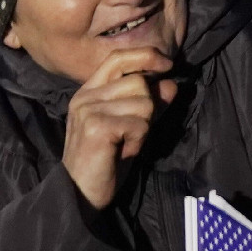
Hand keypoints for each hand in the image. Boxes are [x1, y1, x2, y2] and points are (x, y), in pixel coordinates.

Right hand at [62, 47, 178, 210]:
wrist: (81, 194)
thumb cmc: (107, 161)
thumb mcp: (132, 127)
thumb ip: (149, 104)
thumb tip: (171, 83)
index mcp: (89, 91)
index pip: (118, 58)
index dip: (146, 56)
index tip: (168, 64)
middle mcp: (85, 96)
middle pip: (139, 82)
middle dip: (148, 108)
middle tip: (133, 133)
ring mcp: (88, 110)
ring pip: (144, 102)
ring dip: (143, 127)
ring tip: (125, 144)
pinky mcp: (96, 127)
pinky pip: (140, 124)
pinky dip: (139, 140)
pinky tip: (122, 152)